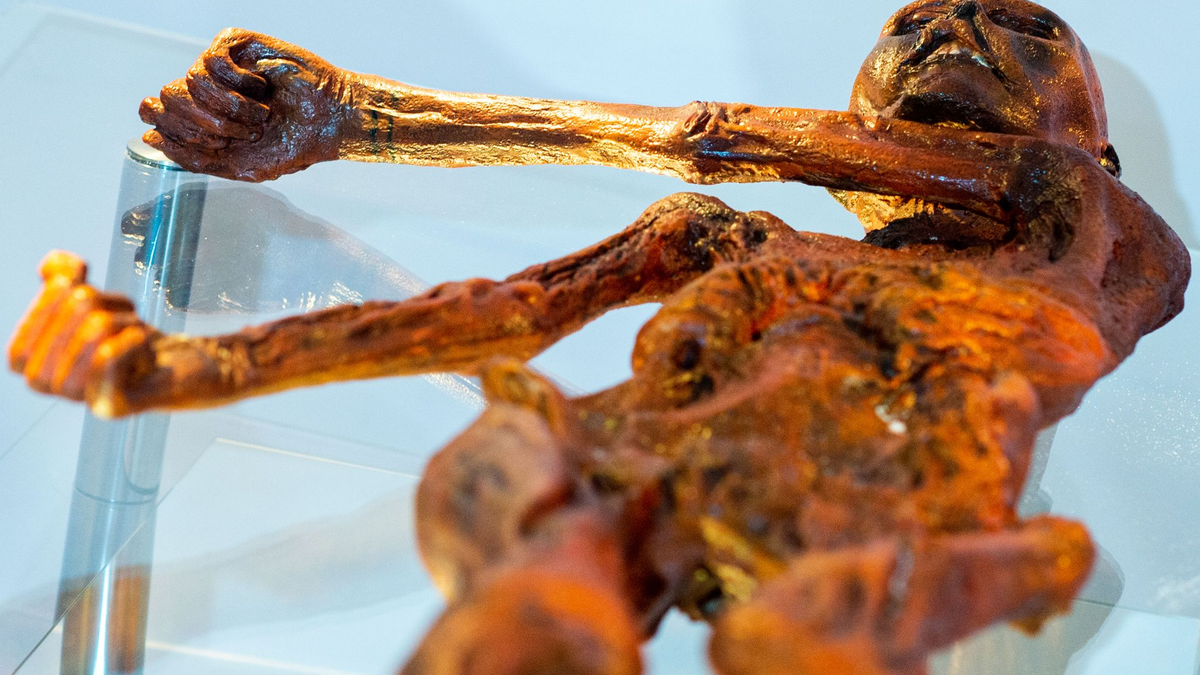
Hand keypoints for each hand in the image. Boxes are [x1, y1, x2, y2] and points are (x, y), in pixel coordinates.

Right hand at [8, 252, 161, 417]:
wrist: (182, 369)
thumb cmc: (130, 336)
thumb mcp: (92, 298)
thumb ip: (63, 278)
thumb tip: (53, 264)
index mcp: (37, 366)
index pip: (31, 323)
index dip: (53, 297)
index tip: (81, 281)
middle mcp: (55, 387)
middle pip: (72, 312)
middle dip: (105, 303)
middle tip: (122, 321)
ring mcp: (83, 399)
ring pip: (97, 326)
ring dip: (128, 321)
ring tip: (136, 337)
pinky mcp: (113, 405)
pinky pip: (107, 355)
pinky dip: (134, 338)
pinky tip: (143, 345)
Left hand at [140, 28, 350, 181]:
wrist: (327, 121)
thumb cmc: (291, 143)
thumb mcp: (239, 166)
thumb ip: (194, 158)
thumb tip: (149, 138)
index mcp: (201, 117)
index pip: (158, 118)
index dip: (183, 135)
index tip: (220, 143)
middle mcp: (205, 89)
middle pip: (168, 99)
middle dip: (208, 125)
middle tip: (243, 132)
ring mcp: (219, 65)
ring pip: (190, 82)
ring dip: (231, 108)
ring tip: (259, 114)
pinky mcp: (235, 43)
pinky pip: (212, 61)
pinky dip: (239, 83)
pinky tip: (260, 88)